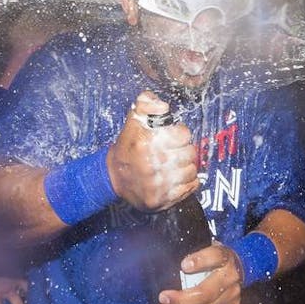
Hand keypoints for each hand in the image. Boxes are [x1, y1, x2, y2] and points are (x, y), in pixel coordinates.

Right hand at [108, 91, 198, 211]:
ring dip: (187, 167)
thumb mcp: (133, 121)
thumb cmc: (128, 147)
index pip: (183, 135)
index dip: (181, 134)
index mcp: (146, 142)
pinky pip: (190, 188)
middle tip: (176, 152)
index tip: (174, 137)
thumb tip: (163, 106)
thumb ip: (146, 104)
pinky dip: (189, 182)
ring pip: (191, 171)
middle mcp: (152, 164)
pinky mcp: (161, 200)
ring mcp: (157, 184)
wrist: (113, 177)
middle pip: (190, 153)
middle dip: (185, 150)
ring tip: (177, 165)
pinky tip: (179, 177)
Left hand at [157, 243, 242, 303]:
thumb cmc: (216, 260)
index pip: (215, 257)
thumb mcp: (208, 251)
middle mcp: (231, 278)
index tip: (183, 266)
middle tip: (163, 298)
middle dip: (181, 299)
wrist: (238, 268)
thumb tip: (176, 269)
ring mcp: (232, 296)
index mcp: (225, 258)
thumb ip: (195, 258)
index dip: (199, 261)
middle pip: (205, 293)